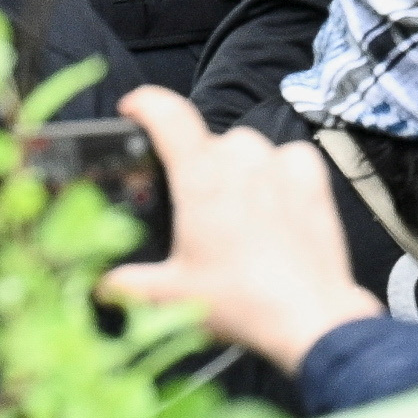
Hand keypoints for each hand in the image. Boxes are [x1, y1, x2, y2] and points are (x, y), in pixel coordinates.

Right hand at [98, 88, 380, 374]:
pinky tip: (272, 204)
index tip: (133, 106)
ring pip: (248, 148)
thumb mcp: (170, 295)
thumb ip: (128, 284)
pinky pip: (287, 157)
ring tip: (234, 216)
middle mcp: (242, 160)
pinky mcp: (313, 176)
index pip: (170, 117)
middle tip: (194, 211)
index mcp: (201, 178)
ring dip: (236, 169)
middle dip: (196, 168)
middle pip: (209, 143)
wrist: (307, 313)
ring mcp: (280, 165)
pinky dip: (276, 173)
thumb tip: (104, 284)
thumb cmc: (238, 301)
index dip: (147, 103)